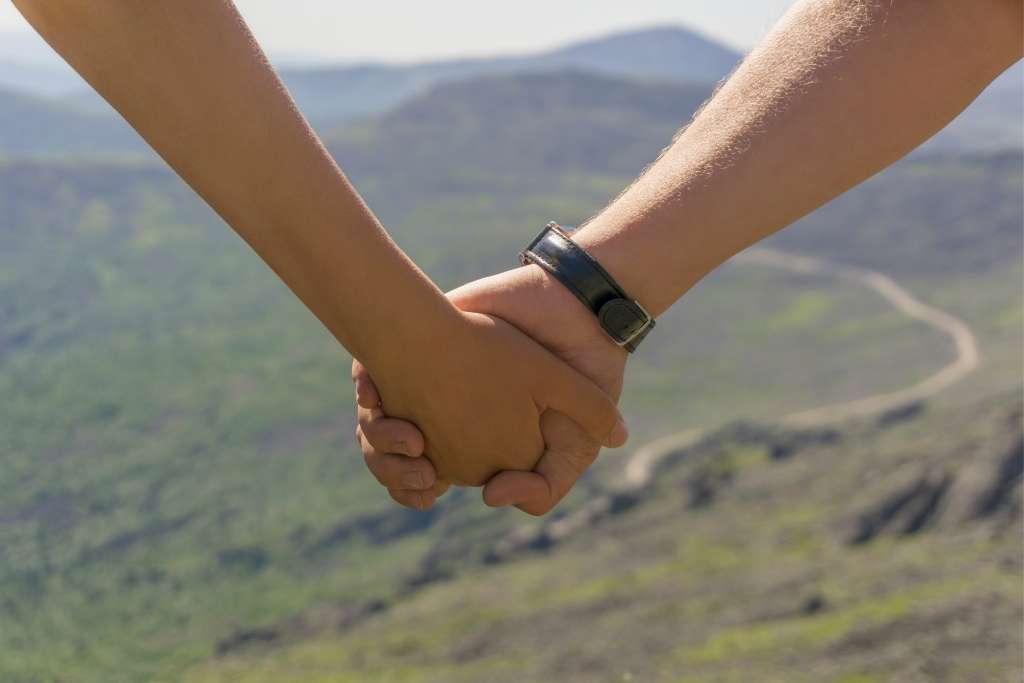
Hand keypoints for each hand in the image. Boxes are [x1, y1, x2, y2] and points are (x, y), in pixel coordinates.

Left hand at [353, 264, 628, 514]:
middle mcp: (442, 412)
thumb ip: (545, 485)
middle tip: (417, 464)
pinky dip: (365, 387)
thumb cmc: (579, 377)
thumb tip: (490, 497)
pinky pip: (367, 374)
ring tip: (409, 438)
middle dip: (389, 466)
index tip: (427, 486)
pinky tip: (374, 394)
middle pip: (386, 456)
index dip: (411, 490)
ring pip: (373, 421)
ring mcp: (426, 377)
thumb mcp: (574, 443)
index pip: (419, 479)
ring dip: (377, 435)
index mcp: (472, 441)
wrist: (577, 314)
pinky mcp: (418, 342)